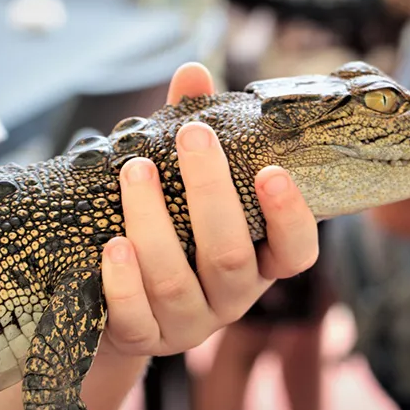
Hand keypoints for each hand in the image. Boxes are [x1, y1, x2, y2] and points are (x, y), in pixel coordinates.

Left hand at [0, 63, 319, 409]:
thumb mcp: (189, 188)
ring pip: (176, 279)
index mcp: (257, 261)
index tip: (273, 170)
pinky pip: (135, 316)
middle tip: (193, 135)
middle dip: (210, 192)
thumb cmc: (172, 232)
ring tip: (136, 171)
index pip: (296, 252)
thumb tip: (193, 72)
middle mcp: (231, 297)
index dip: (291, 216)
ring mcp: (187, 322)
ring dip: (154, 223)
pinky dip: (123, 282)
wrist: (125, 307)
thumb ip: (197, 132)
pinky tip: (113, 244)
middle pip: (230, 255)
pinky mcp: (143, 337)